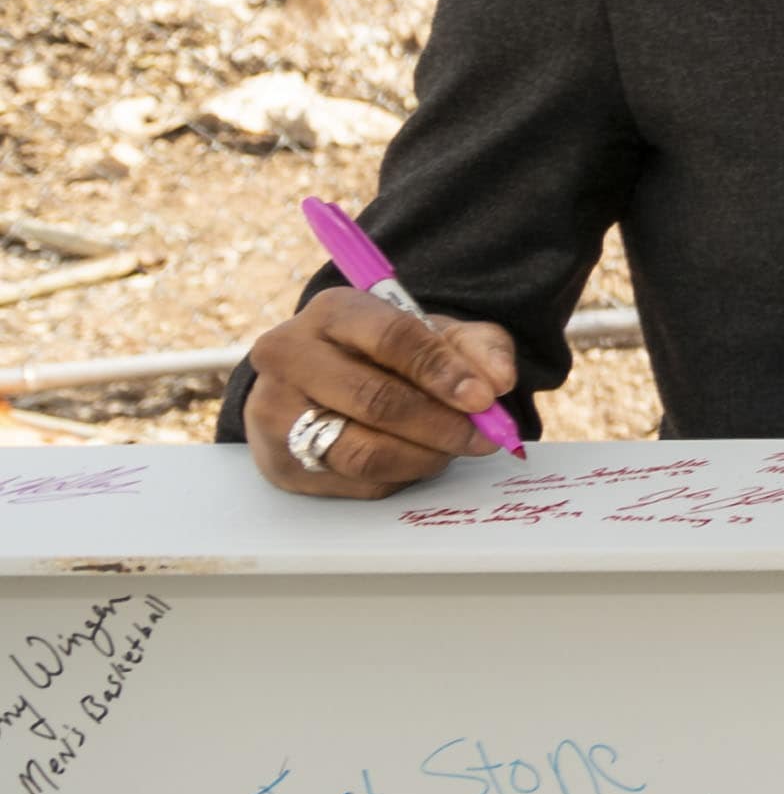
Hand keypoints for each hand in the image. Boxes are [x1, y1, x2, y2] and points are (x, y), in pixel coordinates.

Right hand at [241, 292, 515, 495]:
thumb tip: (498, 381)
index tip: (485, 397)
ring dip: (424, 456)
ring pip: (363, 451)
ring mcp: (275, 413)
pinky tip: (416, 458)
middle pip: (375, 400)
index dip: (444, 371)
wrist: (322, 383)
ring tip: (453, 448)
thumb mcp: (437, 335)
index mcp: (332, 312)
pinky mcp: (279, 463)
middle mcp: (289, 357)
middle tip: (484, 437)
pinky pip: (356, 482)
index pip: (392, 339)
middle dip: (441, 424)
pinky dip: (401, 475)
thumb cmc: (388, 354)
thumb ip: (477, 347)